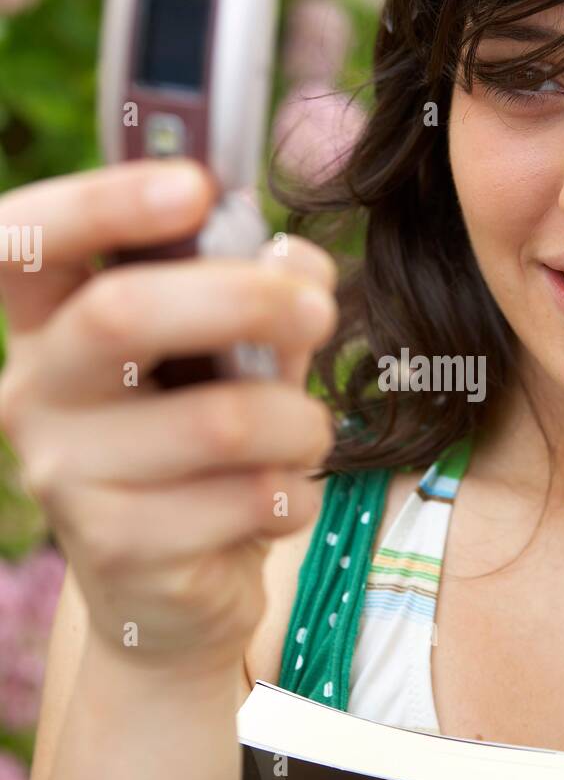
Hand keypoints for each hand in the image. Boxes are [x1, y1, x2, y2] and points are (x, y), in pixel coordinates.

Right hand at [0, 158, 337, 670]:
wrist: (171, 592)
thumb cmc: (201, 454)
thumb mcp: (226, 361)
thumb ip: (256, 298)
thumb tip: (296, 259)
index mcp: (51, 326)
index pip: (24, 242)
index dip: (99, 201)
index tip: (194, 187)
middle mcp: (37, 394)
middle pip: (122, 313)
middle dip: (246, 298)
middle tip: (318, 311)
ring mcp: (68, 477)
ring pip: (215, 419)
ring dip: (297, 422)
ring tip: (308, 435)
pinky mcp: (120, 549)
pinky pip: (243, 497)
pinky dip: (295, 492)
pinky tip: (283, 500)